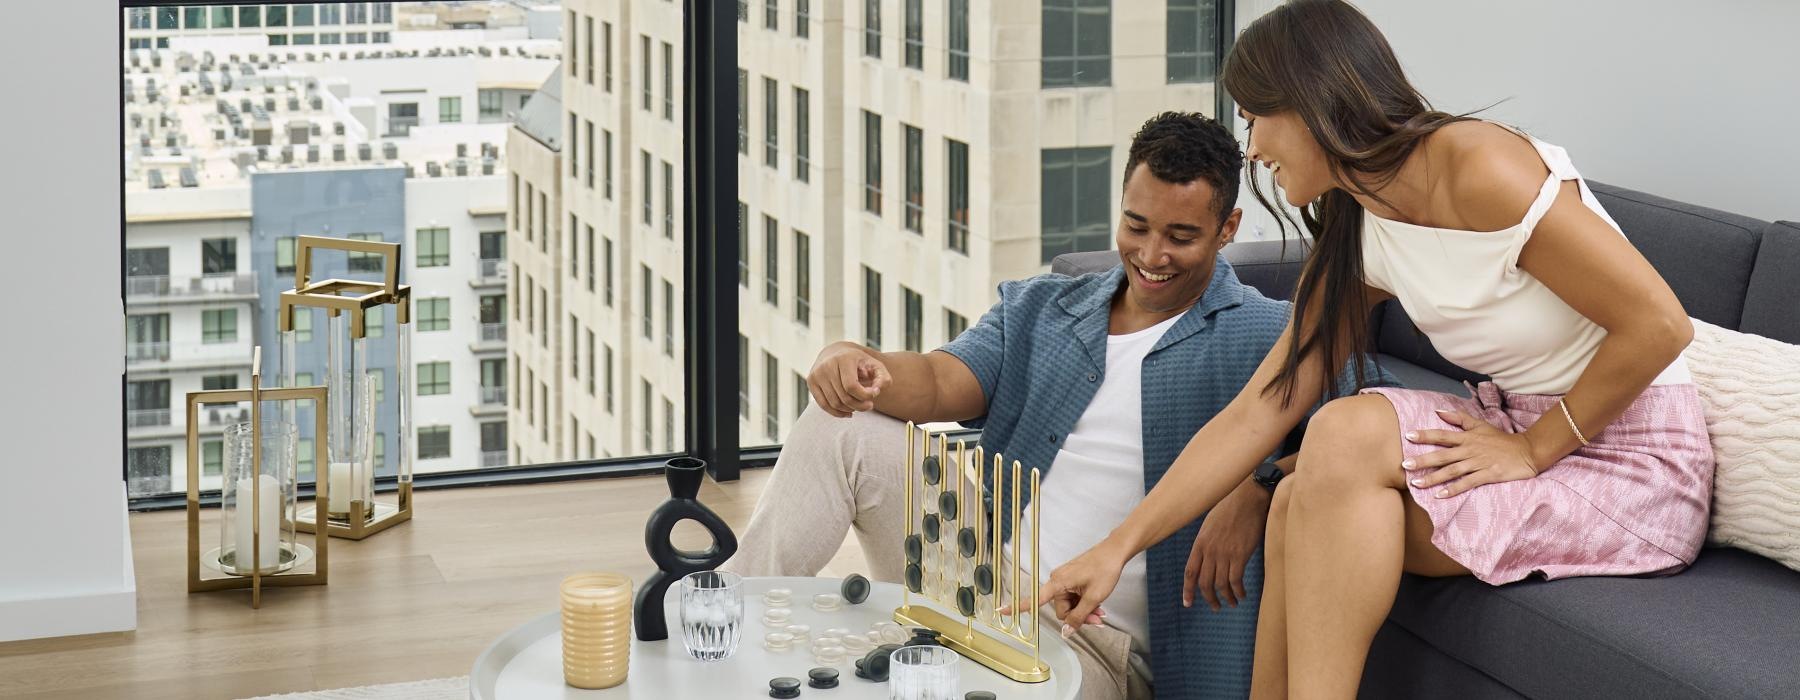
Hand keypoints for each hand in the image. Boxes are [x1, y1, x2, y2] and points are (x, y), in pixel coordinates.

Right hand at [807, 342, 891, 416]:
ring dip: (850, 410)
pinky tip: (849, 412)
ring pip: (834, 403)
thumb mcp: (875, 366)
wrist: (836, 353)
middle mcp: (827, 365)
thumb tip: (878, 390)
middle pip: (843, 397)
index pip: (851, 386)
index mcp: (843, 358)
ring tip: (860, 406)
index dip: (865, 395)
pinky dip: (837, 413)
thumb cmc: (859, 362)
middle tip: (869, 406)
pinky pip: (824, 405)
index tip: (875, 395)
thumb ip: (883, 378)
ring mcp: (817, 373)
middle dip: (860, 405)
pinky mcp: (811, 381)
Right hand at [1002, 540, 1129, 636]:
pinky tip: (1098, 605)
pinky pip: (1074, 597)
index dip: (1018, 607)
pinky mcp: (1072, 579)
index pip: (1035, 599)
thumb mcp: (1094, 597)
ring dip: (1084, 611)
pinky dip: (1084, 603)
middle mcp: (1057, 581)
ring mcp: (1065, 580)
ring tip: (1101, 612)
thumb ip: (1079, 616)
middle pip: (1061, 609)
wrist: (1114, 552)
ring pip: (1070, 605)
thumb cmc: (1104, 569)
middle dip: (1078, 616)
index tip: (1001, 611)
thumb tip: (1065, 632)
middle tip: (1097, 619)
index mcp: (1058, 583)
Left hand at [1183, 478, 1270, 610]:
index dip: (1188, 590)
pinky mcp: (1240, 555)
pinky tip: (1242, 595)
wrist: (1247, 498)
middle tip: (1216, 607)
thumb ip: (1207, 542)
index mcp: (1200, 543)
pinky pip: (1235, 581)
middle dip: (1209, 598)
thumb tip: (1209, 558)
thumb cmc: (1231, 508)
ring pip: (1220, 585)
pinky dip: (1238, 592)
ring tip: (1232, 603)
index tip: (1188, 603)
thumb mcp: (1211, 524)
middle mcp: (1209, 551)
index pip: (1190, 572)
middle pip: (1204, 583)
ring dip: (1226, 598)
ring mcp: (1224, 553)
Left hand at [1404, 408, 1540, 497]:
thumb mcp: (1480, 425)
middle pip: (1443, 455)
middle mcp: (1470, 450)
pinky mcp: (1488, 475)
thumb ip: (1459, 418)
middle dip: (1423, 460)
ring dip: (1433, 478)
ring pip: (1452, 471)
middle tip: (1405, 465)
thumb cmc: (1500, 439)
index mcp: (1467, 437)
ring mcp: (1479, 463)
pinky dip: (1454, 489)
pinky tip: (1440, 495)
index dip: (1426, 435)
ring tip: (1416, 483)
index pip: (1443, 435)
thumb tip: (1437, 411)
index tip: (1408, 436)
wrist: (1527, 451)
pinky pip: (1468, 483)